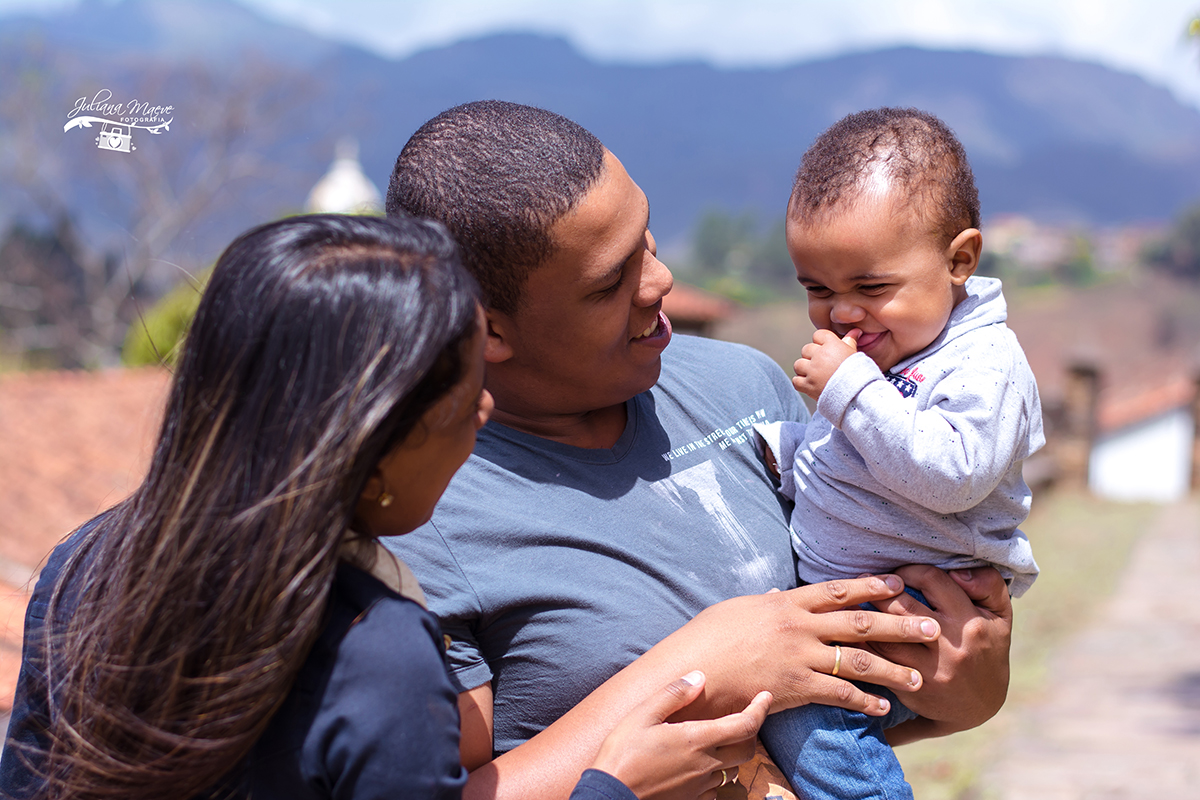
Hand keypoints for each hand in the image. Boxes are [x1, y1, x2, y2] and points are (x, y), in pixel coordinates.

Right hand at [591, 672, 770, 799]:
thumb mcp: (642, 715)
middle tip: (744, 717)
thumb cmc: (622, 753)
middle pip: (748, 749)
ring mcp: (700, 787)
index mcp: (697, 740)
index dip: (760, 709)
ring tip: (718, 741)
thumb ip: (673, 694)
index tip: (765, 696)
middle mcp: (706, 765)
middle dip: (752, 731)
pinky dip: (715, 774)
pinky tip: (699, 767)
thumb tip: (699, 677)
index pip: (745, 725)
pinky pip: (715, 788)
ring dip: (732, 754)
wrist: (610, 795)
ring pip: (732, 769)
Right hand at [653, 576, 937, 721]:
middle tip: (933, 626)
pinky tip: (884, 706)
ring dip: (893, 667)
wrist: (693, 669)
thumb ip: (765, 602)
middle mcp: (799, 626)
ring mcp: (799, 657)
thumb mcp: (738, 610)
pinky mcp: (796, 687)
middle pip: (860, 623)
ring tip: (920, 675)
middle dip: (900, 624)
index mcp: (786, 603)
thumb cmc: (708, 638)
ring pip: (858, 660)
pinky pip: (839, 693)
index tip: (900, 584)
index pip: (838, 590)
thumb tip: (778, 592)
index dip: (872, 587)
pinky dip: (865, 700)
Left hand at [792, 328, 859, 400]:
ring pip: (798, 364)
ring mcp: (812, 370)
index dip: (821, 342)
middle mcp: (820, 355)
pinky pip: (796, 380)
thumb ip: (851, 341)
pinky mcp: (807, 385)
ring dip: (804, 369)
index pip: (818, 335)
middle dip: (812, 357)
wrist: (858, 394)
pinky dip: (801, 383)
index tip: (828, 351)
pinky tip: (810, 385)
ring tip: (815, 375)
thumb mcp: (855, 354)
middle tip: (823, 366)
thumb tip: (856, 331)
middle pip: (806, 349)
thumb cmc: (858, 373)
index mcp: (831, 345)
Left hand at [868, 565, 1012, 738]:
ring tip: (851, 604)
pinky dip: (864, 647)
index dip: (909, 571)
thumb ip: (988, 583)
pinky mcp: (914, 689)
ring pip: (887, 638)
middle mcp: (951, 645)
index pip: (932, 581)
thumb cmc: (986, 648)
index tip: (897, 574)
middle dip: (879, 592)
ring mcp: (931, 670)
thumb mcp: (999, 615)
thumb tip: (958, 570)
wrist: (982, 705)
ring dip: (865, 619)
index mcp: (970, 621)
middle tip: (864, 581)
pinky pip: (881, 663)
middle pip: (902, 608)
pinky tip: (852, 634)